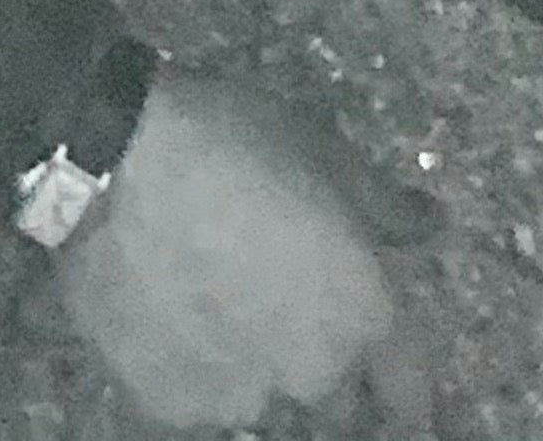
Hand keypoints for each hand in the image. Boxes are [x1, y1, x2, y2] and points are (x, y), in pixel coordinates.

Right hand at [47, 71, 431, 432]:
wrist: (113, 156)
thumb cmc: (233, 140)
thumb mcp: (323, 151)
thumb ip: (384, 206)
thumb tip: (430, 224)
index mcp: (364, 316)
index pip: (409, 395)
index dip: (402, 396)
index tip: (389, 392)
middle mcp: (314, 376)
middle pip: (333, 398)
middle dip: (316, 362)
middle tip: (273, 299)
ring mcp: (239, 397)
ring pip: (258, 395)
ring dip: (250, 363)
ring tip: (207, 294)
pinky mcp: (167, 403)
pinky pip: (193, 394)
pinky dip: (186, 364)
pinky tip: (161, 305)